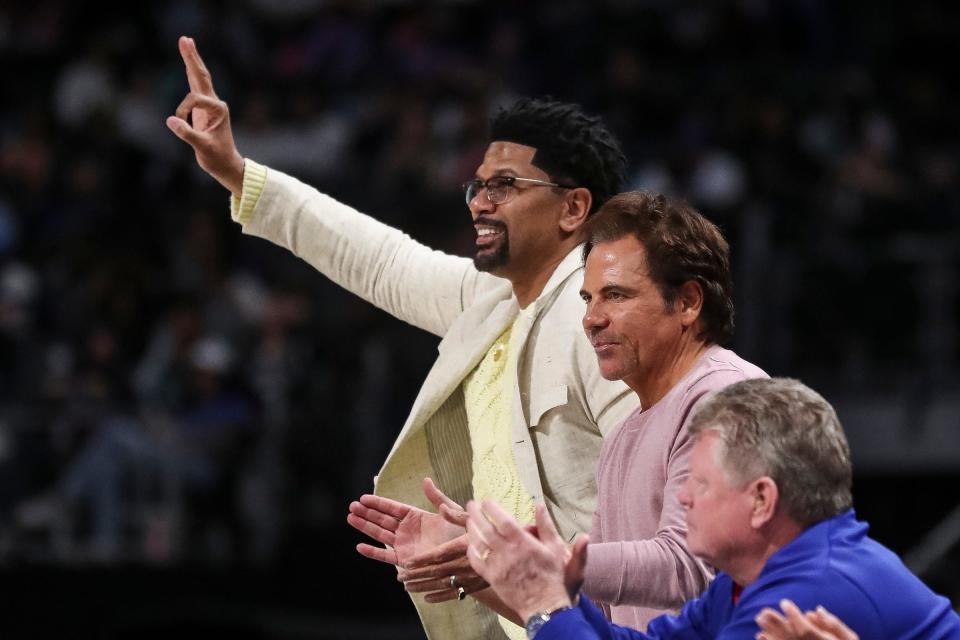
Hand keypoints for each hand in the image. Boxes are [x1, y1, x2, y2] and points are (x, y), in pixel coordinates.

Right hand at [166, 36, 244, 195]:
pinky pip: (195, 86)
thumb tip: (170, 120)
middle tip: (185, 38)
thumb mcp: (202, 147)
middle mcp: (216, 103)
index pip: (194, 99)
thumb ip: (187, 133)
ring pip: (199, 78)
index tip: (179, 124)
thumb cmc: (216, 157)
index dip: (183, 110)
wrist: (226, 164)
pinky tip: (189, 64)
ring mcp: (210, 105)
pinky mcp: (204, 109)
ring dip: (191, 60)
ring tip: (185, 41)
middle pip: (201, 75)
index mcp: (218, 110)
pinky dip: (191, 73)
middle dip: (192, 57)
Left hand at [395, 479, 488, 601]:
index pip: (439, 554)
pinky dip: (440, 597)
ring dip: (424, 586)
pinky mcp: (477, 586)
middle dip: (417, 574)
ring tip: (407, 587)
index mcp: (465, 545)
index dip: (421, 559)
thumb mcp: (477, 519)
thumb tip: (441, 508)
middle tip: (400, 576)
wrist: (518, 551)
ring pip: (443, 584)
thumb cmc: (494, 531)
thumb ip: (457, 514)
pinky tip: (427, 598)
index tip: (406, 562)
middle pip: (437, 571)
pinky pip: (456, 594)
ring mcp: (472, 577)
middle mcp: (467, 563)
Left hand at [466, 500, 584, 621]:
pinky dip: (471, 551)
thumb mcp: (555, 547)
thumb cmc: (552, 576)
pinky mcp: (492, 578)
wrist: (544, 605)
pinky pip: (476, 562)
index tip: (486, 501)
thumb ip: (546, 525)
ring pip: (478, 543)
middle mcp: (507, 552)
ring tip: (470, 520)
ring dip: (472, 529)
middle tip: (471, 504)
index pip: (503, 520)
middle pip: (486, 528)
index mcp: (523, 543)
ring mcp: (497, 566)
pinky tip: (471, 543)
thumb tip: (540, 504)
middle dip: (476, 514)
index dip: (492, 508)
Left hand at [756, 600, 858, 639]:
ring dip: (770, 632)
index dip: (793, 615)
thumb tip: (816, 609)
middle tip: (763, 611)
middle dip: (776, 623)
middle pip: (790, 637)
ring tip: (759, 618)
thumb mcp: (849, 639)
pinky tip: (760, 636)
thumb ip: (835, 625)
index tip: (784, 602)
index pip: (805, 630)